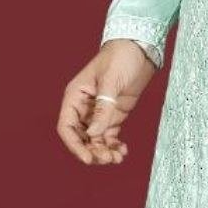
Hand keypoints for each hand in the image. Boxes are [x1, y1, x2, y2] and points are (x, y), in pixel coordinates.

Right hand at [56, 40, 158, 165]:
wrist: (140, 48)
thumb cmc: (120, 57)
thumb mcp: (111, 81)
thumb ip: (103, 108)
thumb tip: (94, 134)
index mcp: (75, 97)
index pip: (67, 127)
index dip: (74, 145)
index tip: (88, 158)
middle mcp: (84, 107)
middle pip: (81, 138)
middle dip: (92, 151)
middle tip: (108, 159)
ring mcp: (99, 112)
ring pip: (95, 140)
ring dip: (104, 152)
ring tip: (117, 158)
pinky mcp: (114, 115)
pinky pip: (109, 136)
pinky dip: (114, 146)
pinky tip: (123, 151)